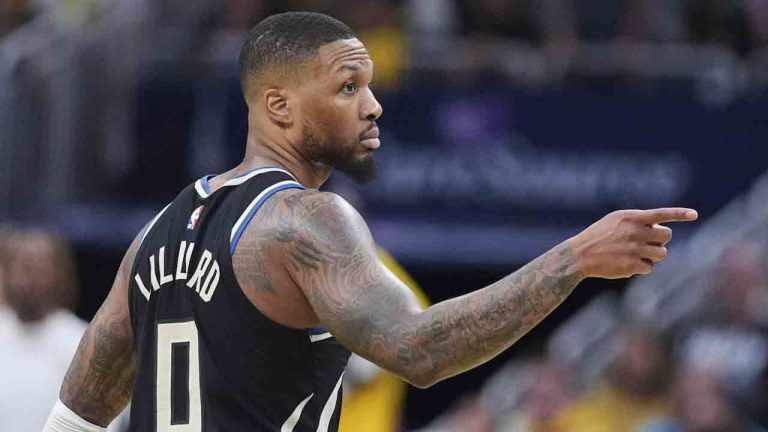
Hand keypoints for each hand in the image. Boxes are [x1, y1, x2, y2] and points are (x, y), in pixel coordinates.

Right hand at [569, 208, 697, 278]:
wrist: (579, 255)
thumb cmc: (598, 235)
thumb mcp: (615, 220)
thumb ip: (637, 220)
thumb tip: (661, 229)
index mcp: (631, 217)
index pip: (661, 214)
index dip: (679, 214)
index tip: (694, 214)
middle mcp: (635, 232)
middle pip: (666, 236)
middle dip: (660, 240)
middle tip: (648, 242)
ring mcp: (634, 249)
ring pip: (662, 254)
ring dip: (654, 254)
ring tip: (637, 253)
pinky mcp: (632, 266)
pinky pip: (650, 268)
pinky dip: (642, 267)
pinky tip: (628, 263)